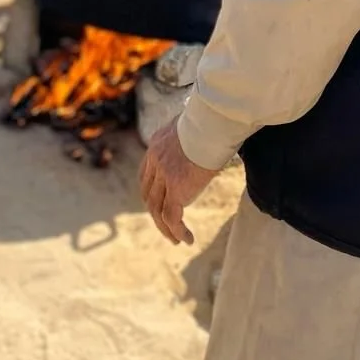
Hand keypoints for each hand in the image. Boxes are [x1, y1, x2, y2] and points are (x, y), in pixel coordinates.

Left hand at [139, 119, 219, 245]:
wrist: (214, 120)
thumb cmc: (213, 119)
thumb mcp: (195, 127)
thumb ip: (192, 135)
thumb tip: (207, 134)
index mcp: (157, 144)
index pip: (146, 174)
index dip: (151, 191)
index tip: (160, 201)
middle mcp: (155, 160)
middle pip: (148, 194)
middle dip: (156, 212)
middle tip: (166, 226)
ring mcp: (164, 175)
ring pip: (157, 209)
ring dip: (165, 228)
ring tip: (176, 240)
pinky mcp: (176, 188)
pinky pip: (172, 216)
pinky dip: (177, 231)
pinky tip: (186, 239)